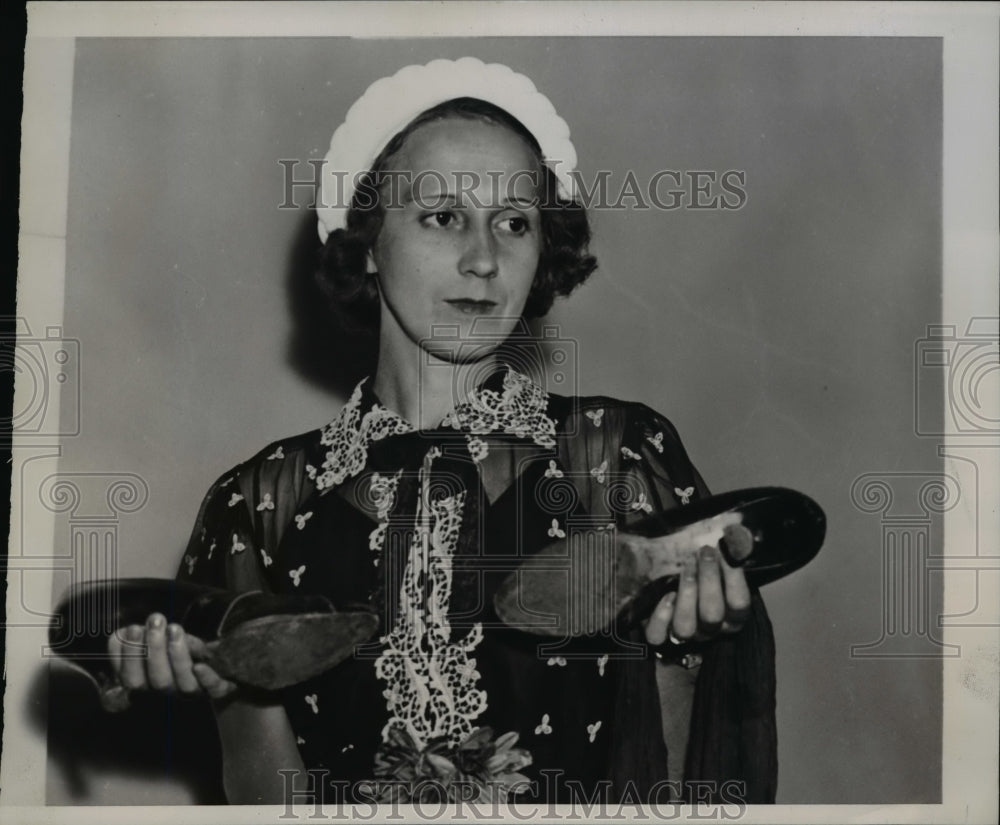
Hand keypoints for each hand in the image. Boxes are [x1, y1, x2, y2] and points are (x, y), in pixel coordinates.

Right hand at [108, 612, 237, 699]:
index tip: (132, 628)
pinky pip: (213, 688)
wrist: (216, 658)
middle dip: (153, 650)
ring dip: (177, 656)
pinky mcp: (217, 688)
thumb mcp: (158, 640)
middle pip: (156, 680)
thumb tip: (121, 634)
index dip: (128, 656)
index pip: (130, 677)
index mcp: (148, 682)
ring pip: (183, 682)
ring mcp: (193, 691)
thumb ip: (139, 638)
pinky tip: (199, 666)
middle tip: (155, 622)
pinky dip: (206, 678)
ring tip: (175, 629)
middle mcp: (169, 691)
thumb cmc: (179, 647)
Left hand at [642, 524, 752, 645]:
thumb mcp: (719, 567)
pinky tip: (666, 596)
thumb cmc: (705, 577)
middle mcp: (711, 629)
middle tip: (704, 552)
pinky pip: (658, 635)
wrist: (678, 594)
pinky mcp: (660, 636)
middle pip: (712, 614)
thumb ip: (726, 555)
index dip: (734, 577)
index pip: (739, 603)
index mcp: (732, 616)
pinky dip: (660, 616)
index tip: (726, 549)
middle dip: (709, 579)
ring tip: (686, 567)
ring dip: (686, 593)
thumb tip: (735, 529)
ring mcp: (686, 635)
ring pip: (686, 626)